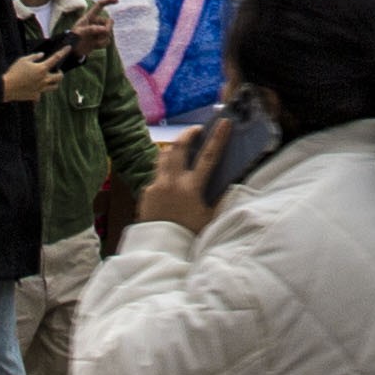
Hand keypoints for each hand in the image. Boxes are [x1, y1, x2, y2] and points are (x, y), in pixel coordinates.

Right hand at [0, 50, 66, 104]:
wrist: (6, 87)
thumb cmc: (14, 72)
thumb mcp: (23, 60)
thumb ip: (34, 57)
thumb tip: (42, 55)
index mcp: (42, 69)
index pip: (56, 58)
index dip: (63, 52)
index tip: (69, 48)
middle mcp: (44, 79)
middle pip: (60, 77)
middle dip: (60, 73)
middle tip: (56, 71)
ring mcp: (41, 89)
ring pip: (54, 87)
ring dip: (54, 82)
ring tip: (49, 79)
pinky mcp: (36, 96)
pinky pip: (41, 94)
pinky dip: (40, 91)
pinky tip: (35, 88)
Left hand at [134, 121, 221, 235]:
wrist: (160, 251)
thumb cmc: (189, 236)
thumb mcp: (209, 218)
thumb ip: (219, 199)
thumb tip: (229, 182)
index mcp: (190, 188)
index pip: (208, 156)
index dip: (218, 138)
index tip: (224, 123)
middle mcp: (171, 182)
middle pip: (179, 147)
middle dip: (188, 134)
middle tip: (196, 130)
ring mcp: (156, 186)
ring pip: (163, 156)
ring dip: (174, 149)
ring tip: (181, 150)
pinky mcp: (146, 193)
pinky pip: (157, 176)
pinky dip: (165, 174)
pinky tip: (170, 183)